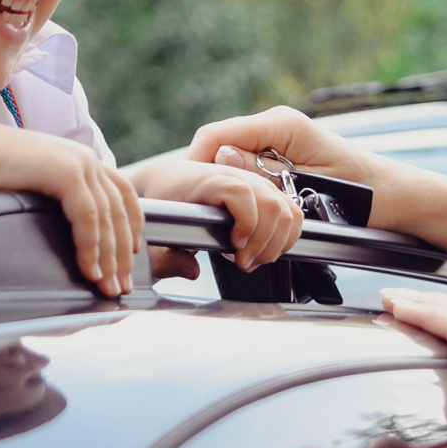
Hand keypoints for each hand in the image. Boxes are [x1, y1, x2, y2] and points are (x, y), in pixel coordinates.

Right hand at [0, 125, 139, 295]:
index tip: (133, 254)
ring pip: (108, 219)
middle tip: (121, 285)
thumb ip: (58, 197)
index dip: (133, 225)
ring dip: (109, 257)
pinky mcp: (66, 172)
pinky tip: (88, 269)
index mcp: (82, 159)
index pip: (123, 194)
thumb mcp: (36, 183)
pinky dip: (91, 247)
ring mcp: (79, 163)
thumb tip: (68, 229)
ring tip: (106, 285)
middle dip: (122, 254)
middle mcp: (87, 159)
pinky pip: (88, 218)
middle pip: (120, 212)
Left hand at [134, 156, 304, 271]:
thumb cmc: (161, 201)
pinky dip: (287, 235)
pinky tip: (267, 250)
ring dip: (276, 242)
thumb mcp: (155, 231)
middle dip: (263, 241)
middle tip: (243, 263)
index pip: (240, 192)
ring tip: (253, 260)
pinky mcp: (266, 191)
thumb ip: (166, 258)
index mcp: (207, 180)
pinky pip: (292, 211)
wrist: (168, 178)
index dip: (245, 221)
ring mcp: (254, 182)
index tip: (234, 246)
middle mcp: (236, 176)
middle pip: (270, 202)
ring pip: (286, 209)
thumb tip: (193, 271)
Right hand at [186, 106, 387, 211]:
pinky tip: (241, 209)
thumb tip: (221, 160)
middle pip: (219, 146)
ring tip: (221, 213)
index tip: (186, 190)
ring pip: (230, 159)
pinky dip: (241, 187)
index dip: (196, 162)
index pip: (217, 135)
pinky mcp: (282, 156)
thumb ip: (262, 172)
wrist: (395, 197)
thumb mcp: (307, 184)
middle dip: (208, 176)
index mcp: (281, 123)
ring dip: (224, 185)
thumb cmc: (364, 192)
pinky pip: (247, 167)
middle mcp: (276, 125)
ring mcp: (278, 139)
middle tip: (202, 209)